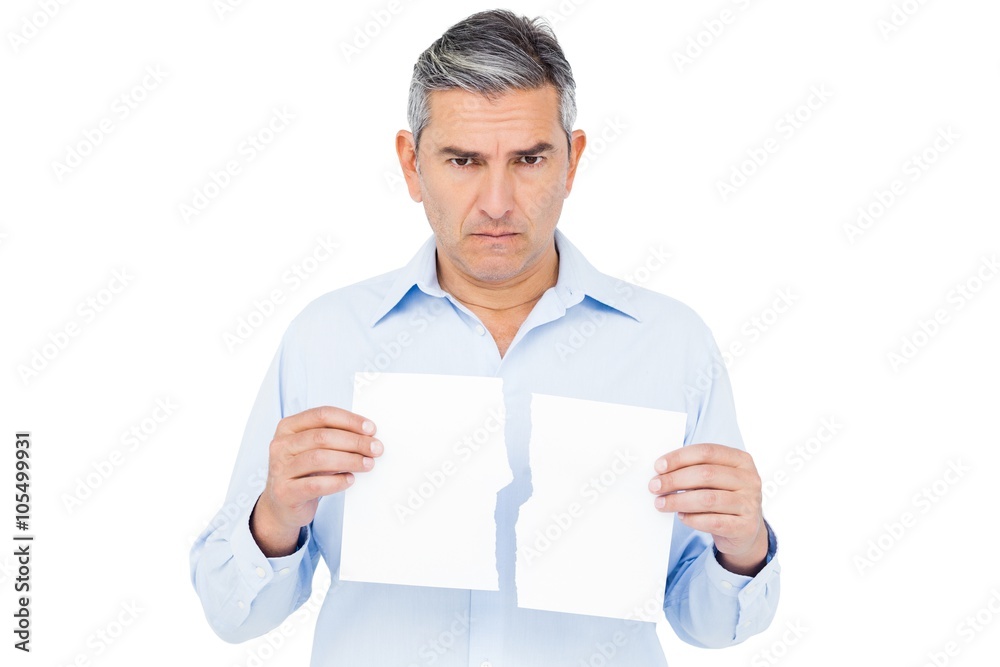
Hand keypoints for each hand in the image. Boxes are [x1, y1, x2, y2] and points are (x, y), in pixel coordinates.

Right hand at [251, 406, 382, 556]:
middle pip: (322, 436)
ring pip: (319, 459)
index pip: (322, 415)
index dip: (349, 420)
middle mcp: (280, 445)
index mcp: (288, 427)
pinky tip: (350, 479)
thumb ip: (334, 438)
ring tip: (367, 464)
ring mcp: (280, 469)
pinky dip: (337, 481)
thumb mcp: (313, 448)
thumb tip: (367, 436)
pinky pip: (315, 484)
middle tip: (375, 448)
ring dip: (349, 460)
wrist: (283, 503)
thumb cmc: (304, 471)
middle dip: (354, 441)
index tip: (370, 429)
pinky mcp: (284, 492)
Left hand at [648, 443, 767, 575]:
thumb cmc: (724, 497)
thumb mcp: (717, 479)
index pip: (707, 452)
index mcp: (741, 460)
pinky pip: (713, 521)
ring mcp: (750, 504)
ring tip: (661, 503)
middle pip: (706, 474)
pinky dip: (692, 519)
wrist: (746, 530)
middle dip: (675, 480)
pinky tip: (681, 516)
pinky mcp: (745, 527)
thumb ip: (696, 470)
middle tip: (654, 486)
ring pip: (707, 499)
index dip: (680, 457)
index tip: (659, 466)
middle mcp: (749, 480)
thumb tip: (662, 472)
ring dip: (678, 501)